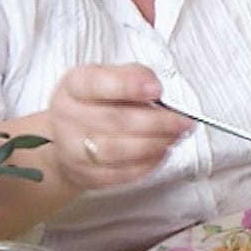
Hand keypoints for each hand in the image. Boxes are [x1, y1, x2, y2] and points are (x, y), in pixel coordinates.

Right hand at [47, 64, 190, 188]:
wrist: (66, 140)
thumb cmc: (95, 104)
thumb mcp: (107, 78)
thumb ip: (132, 76)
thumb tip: (155, 87)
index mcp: (74, 86)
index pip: (97, 83)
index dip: (128, 86)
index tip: (156, 89)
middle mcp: (68, 117)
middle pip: (116, 120)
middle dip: (158, 122)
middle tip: (183, 121)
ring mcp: (73, 149)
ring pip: (119, 151)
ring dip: (156, 144)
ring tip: (176, 136)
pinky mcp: (86, 175)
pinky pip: (121, 174)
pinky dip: (148, 164)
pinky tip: (161, 152)